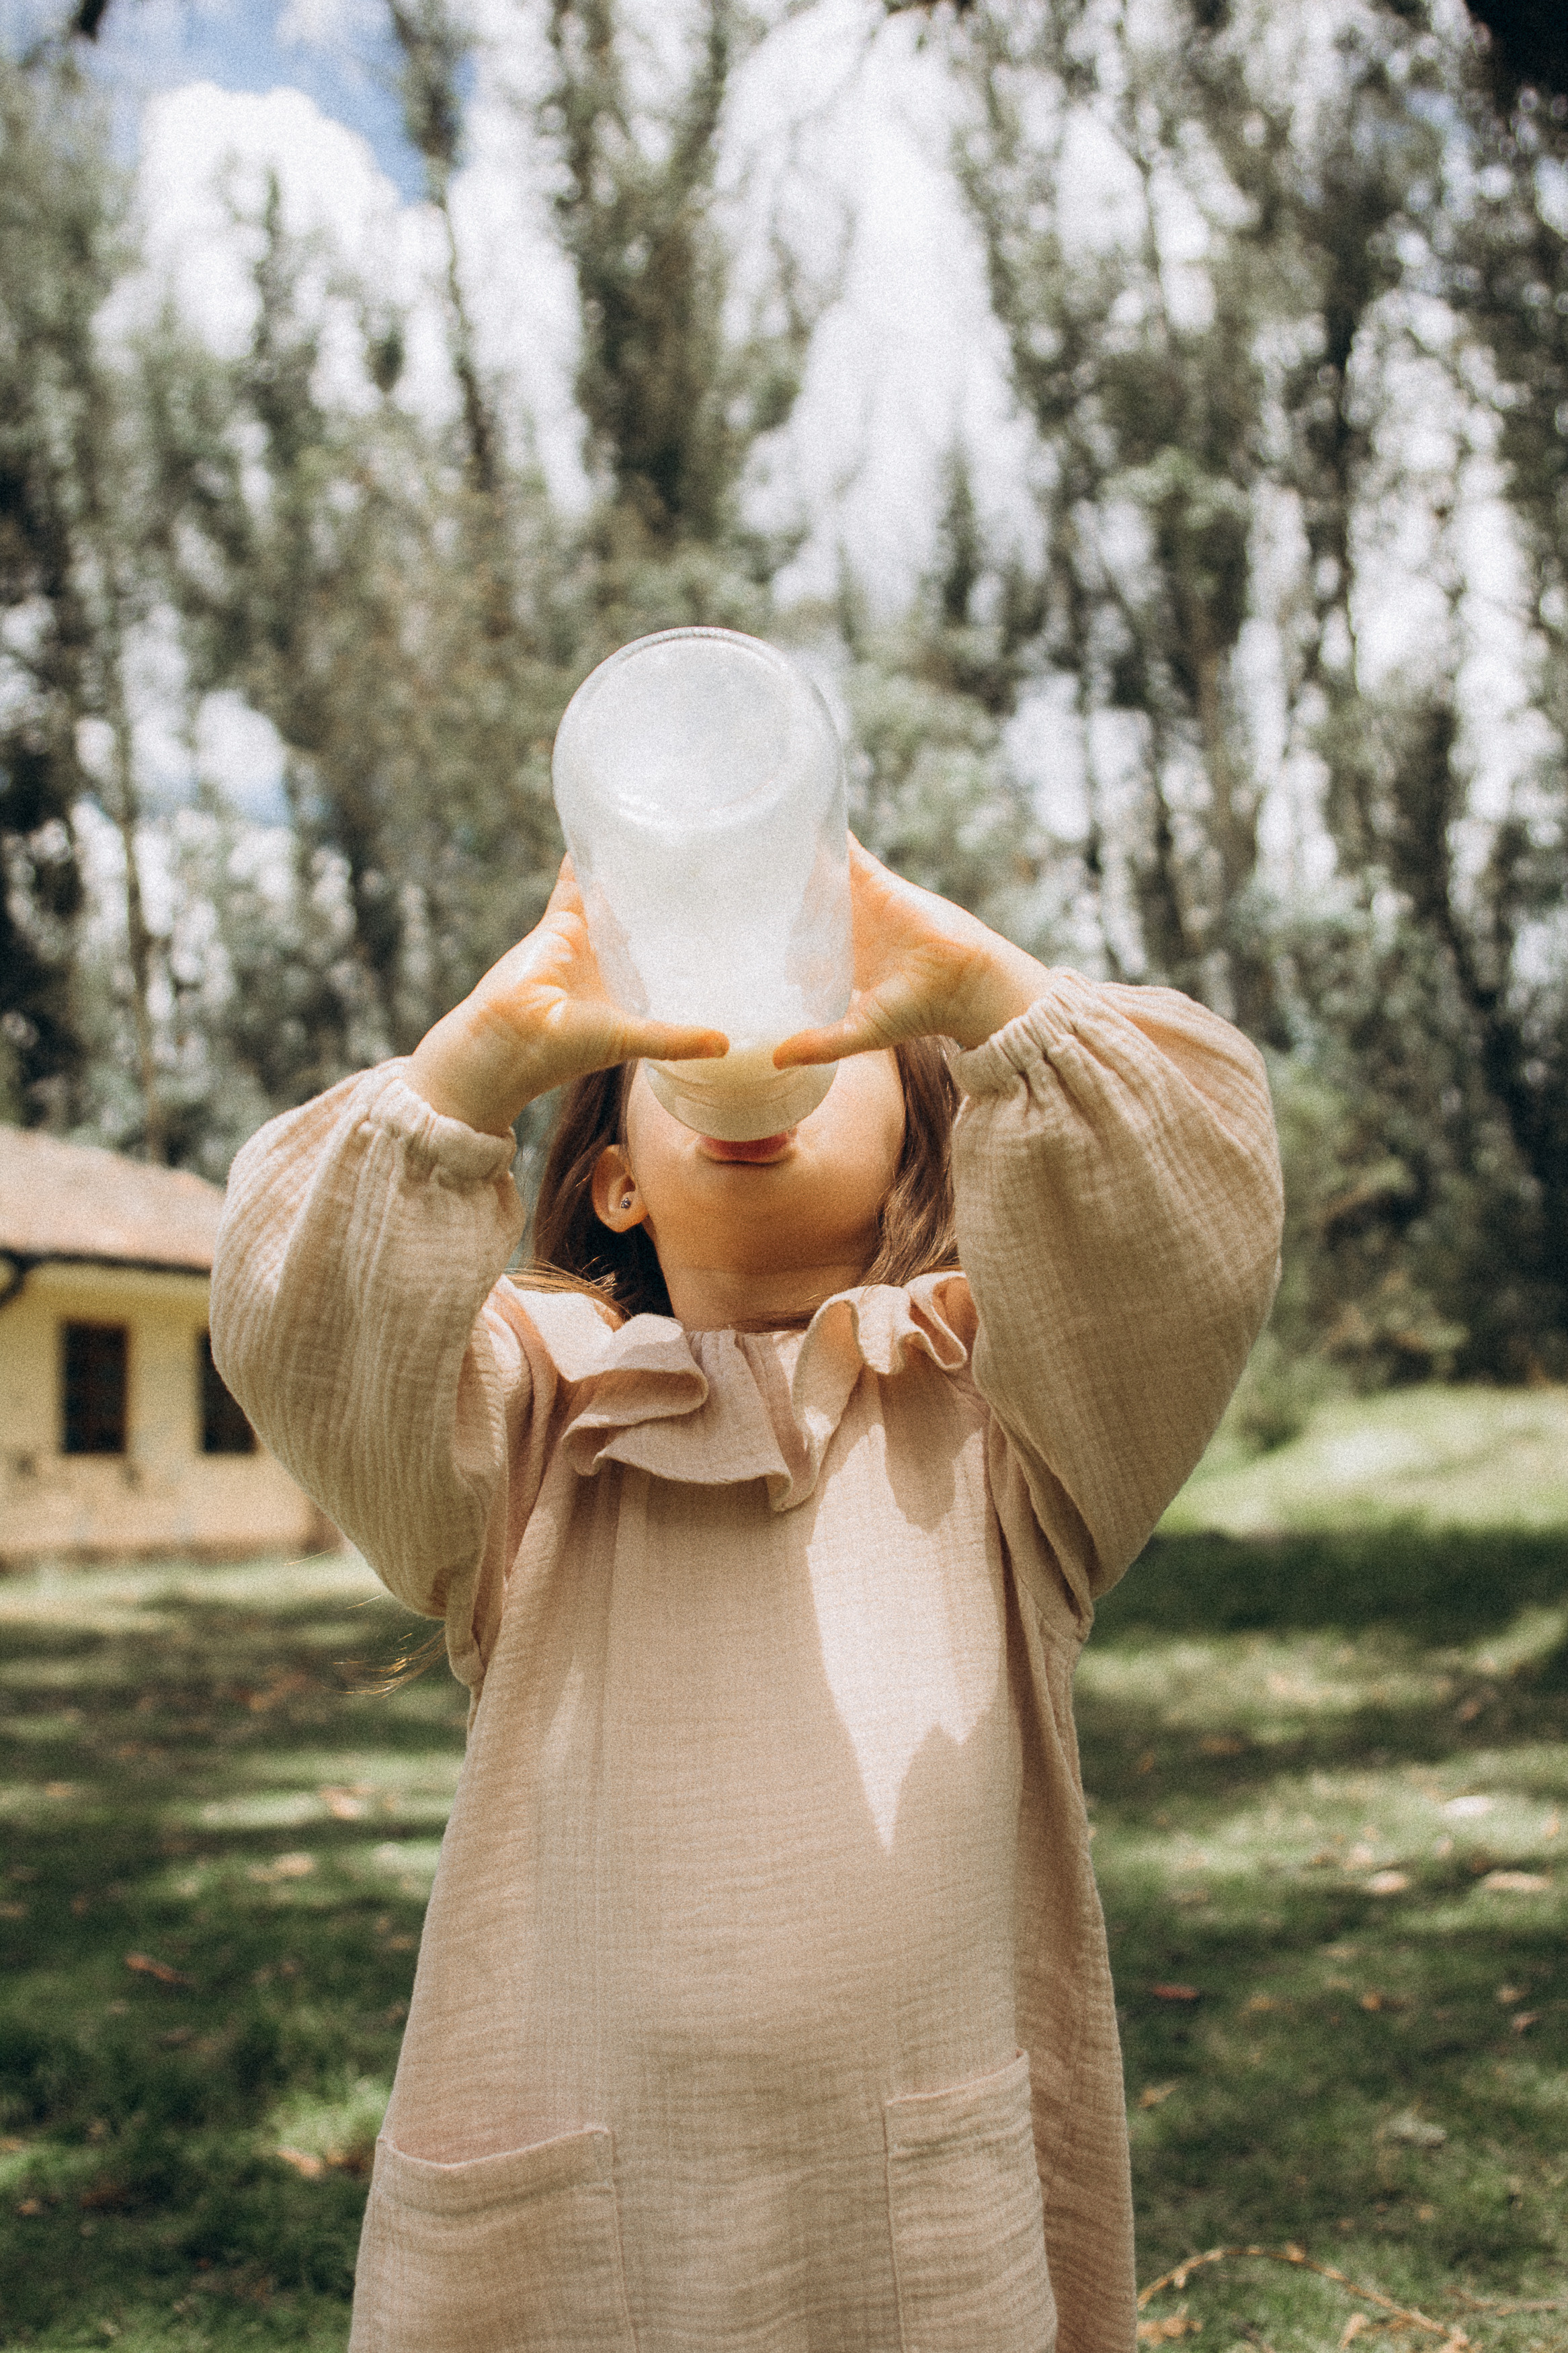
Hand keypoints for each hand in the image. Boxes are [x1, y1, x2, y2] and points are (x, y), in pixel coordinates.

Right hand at [408, 858, 726, 1134]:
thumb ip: (676, 1040)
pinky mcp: (559, 924)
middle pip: (640, 926)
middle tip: (699, 873)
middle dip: (662, 904)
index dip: (684, 944)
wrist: (510, 1038)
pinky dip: (585, 861)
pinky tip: (603, 833)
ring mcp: (582, 942)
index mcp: (627, 994)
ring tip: (661, 847)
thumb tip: (726, 1047)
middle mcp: (606, 966)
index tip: (718, 923)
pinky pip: (575, 885)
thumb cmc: (568, 1049)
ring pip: (610, 901)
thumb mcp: (632, 1041)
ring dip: (627, 878)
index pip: (662, 962)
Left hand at [772, 838, 1052, 1066]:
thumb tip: (774, 1061)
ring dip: (798, 867)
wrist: (962, 983)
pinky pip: (849, 853)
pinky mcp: (878, 883)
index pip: (805, 951)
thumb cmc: (918, 1011)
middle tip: (740, 891)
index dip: (779, 946)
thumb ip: (819, 1045)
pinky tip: (804, 817)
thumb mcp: (859, 1031)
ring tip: (759, 849)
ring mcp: (865, 905)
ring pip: (824, 881)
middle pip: (808, 911)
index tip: (744, 944)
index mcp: (846, 967)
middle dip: (780, 904)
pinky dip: (830, 837)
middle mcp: (853, 933)